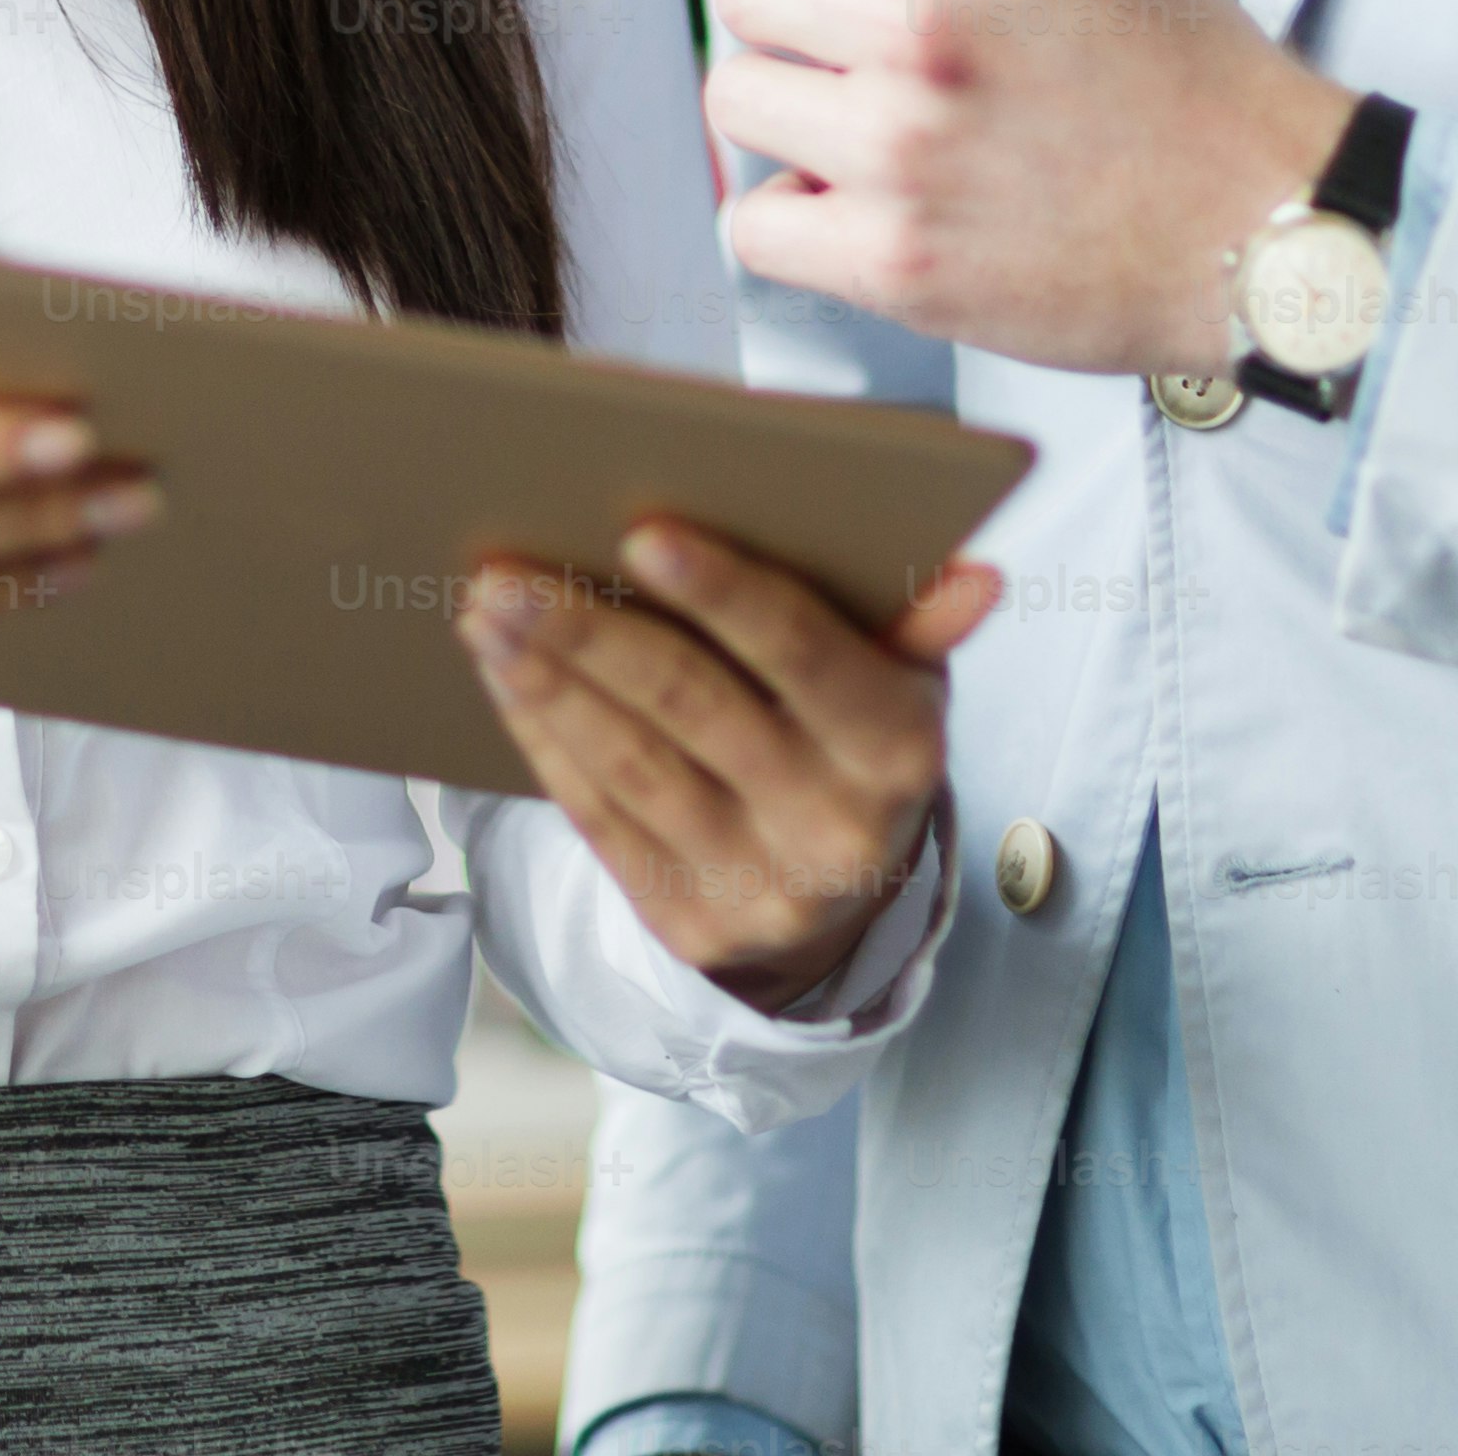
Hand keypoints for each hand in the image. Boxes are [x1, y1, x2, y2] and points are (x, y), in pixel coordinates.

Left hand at [461, 519, 997, 1009]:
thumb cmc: (856, 739)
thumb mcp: (903, 680)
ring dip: (545, 681)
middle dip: (591, 632)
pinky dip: (543, 738)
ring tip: (483, 609)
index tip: (641, 532)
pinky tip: (503, 675)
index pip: (804, 655)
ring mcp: (758, 887)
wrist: (844, 901)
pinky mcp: (689, 925)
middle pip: (693, 707)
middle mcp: (833, 826)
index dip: (724, 593)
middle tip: (505, 568)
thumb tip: (974, 576)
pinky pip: (598, 818)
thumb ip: (919, 621)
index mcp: (897, 748)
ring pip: (631, 765)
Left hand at [698, 0, 1359, 376]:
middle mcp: (923, 18)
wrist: (1272, 224)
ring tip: (874, 132)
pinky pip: (754, 223)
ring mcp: (902, 144)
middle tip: (856, 52)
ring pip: (735, 102)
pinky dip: (794, 220)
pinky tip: (862, 205)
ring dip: (790, 117)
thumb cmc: (1186, 75)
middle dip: (788, 19)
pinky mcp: (896, 261)